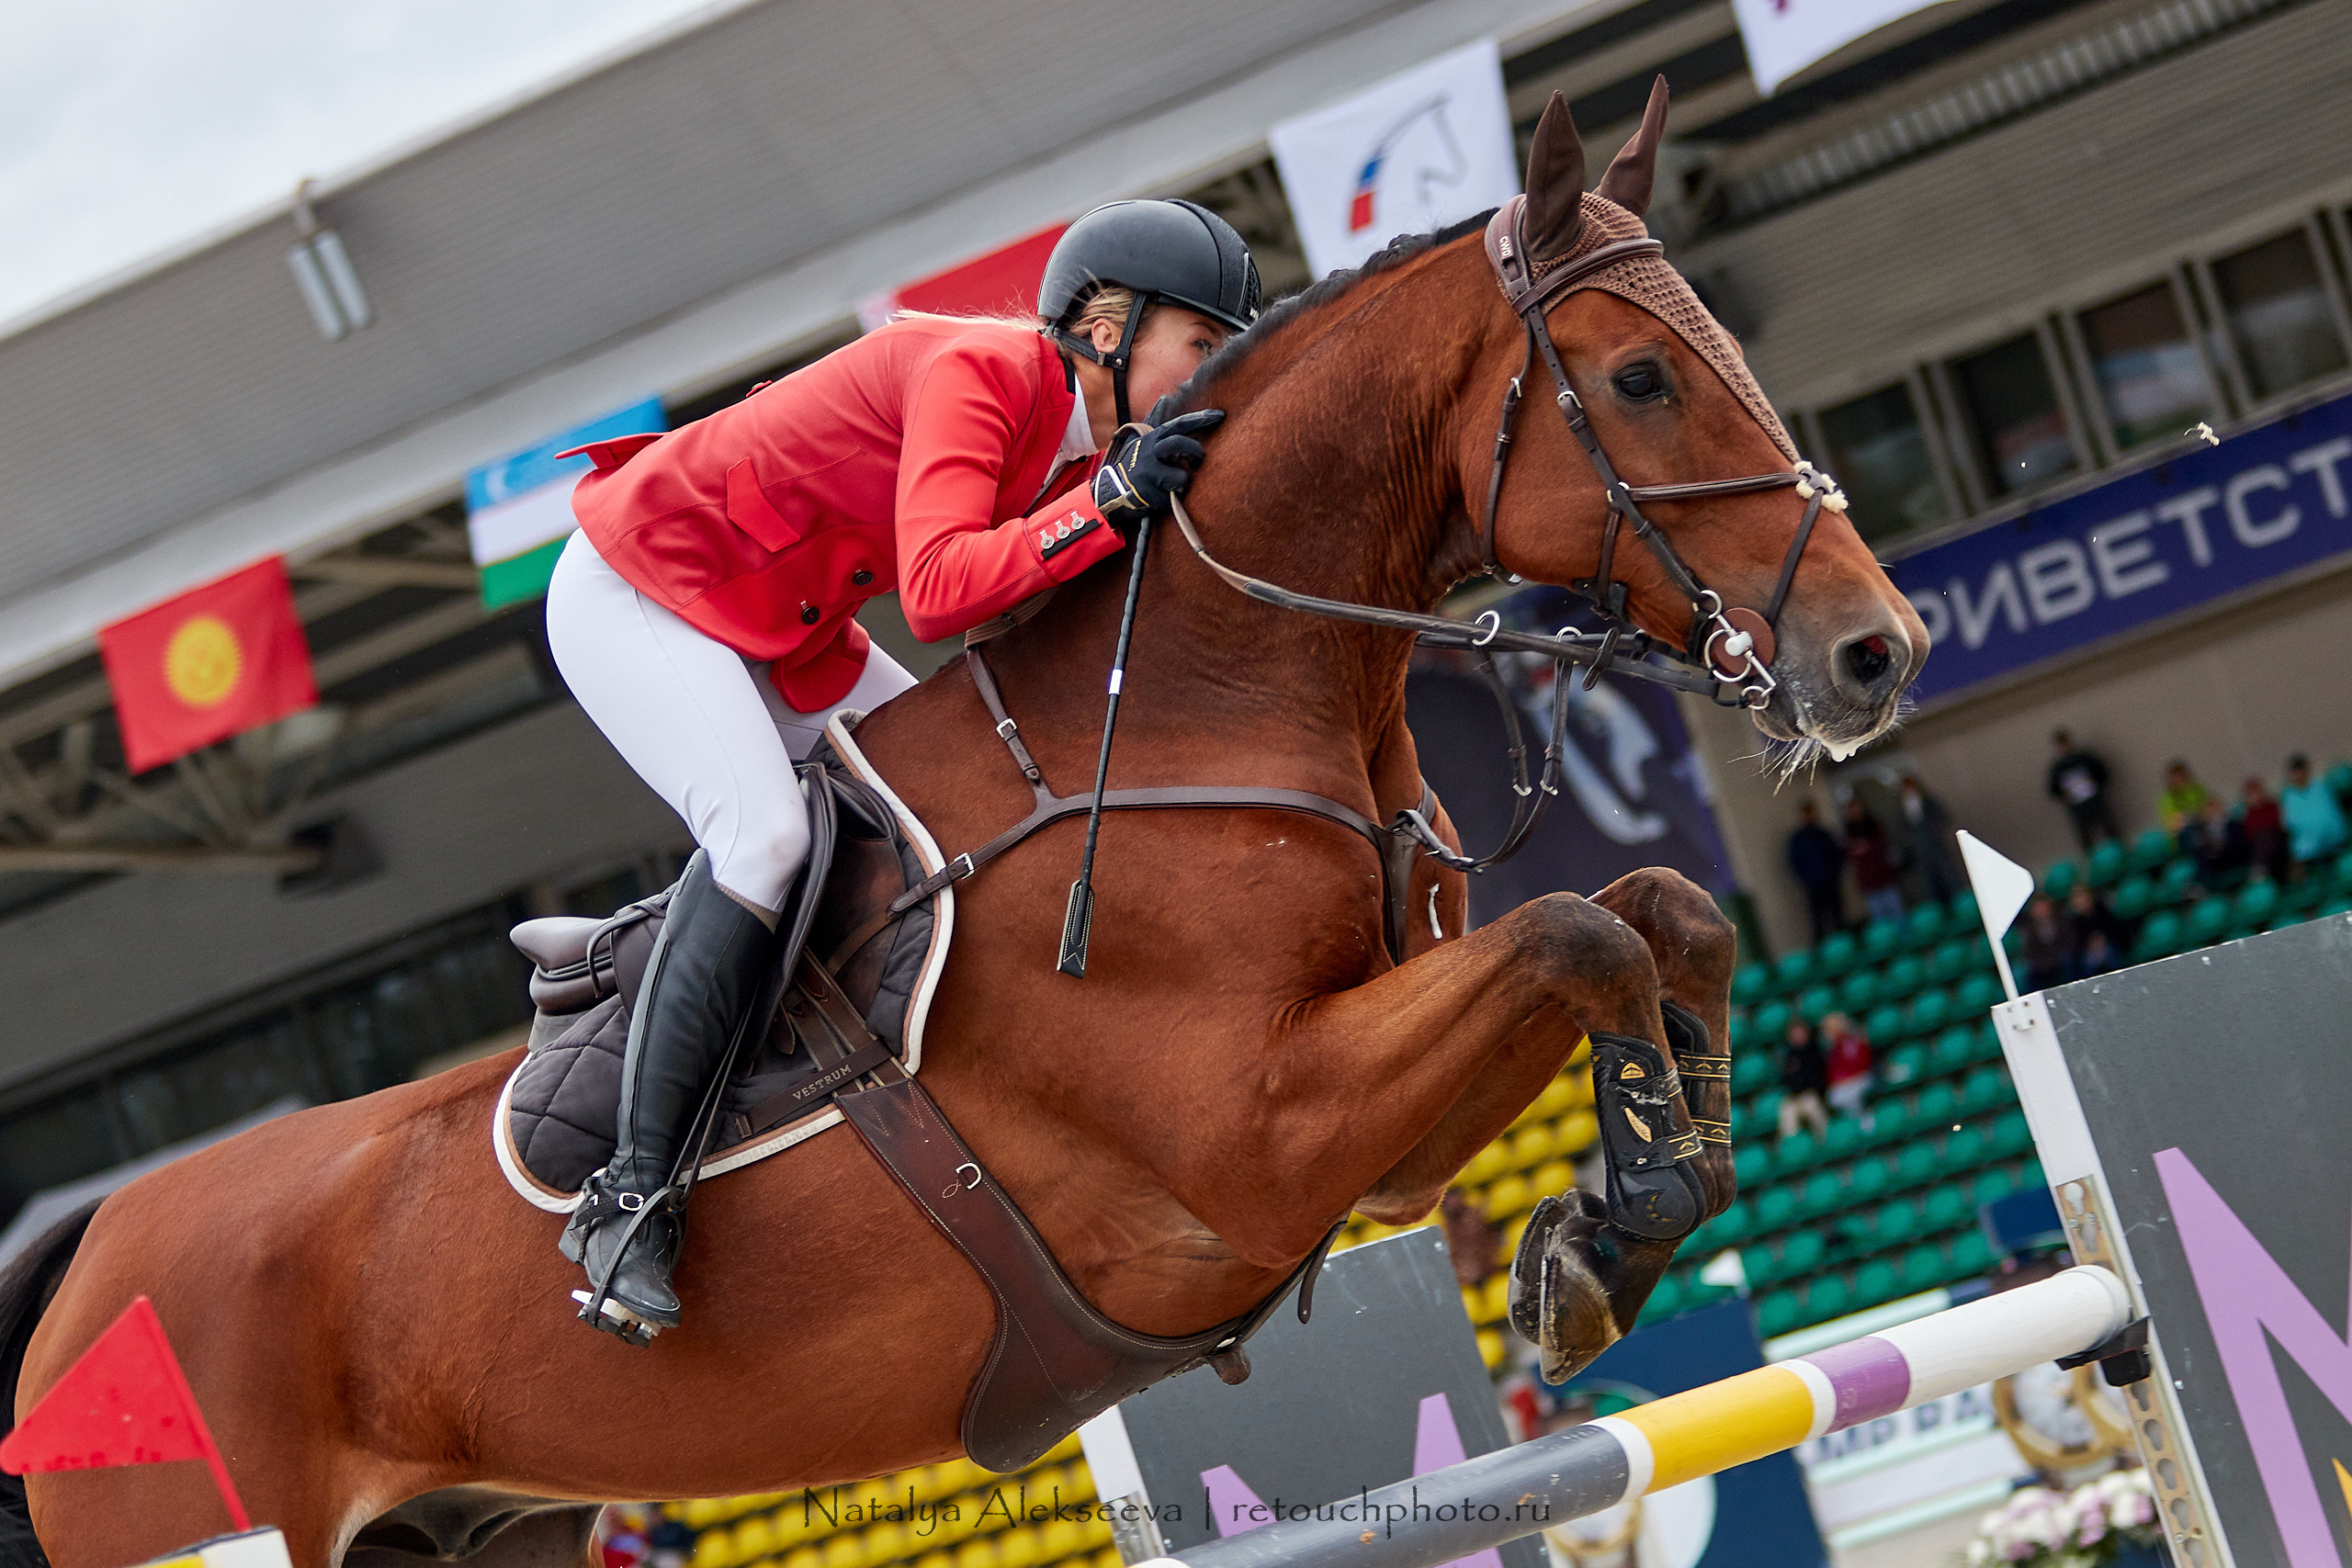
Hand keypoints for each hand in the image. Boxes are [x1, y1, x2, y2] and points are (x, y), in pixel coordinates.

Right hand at [1093, 409, 1224, 534]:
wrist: (1111, 489)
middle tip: (1197, 461)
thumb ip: (1156, 422)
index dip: (1201, 418)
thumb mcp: (1142, 440)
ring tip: (1176, 483)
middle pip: (1180, 443)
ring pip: (1182, 476)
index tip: (1220, 415)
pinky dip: (1174, 498)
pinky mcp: (1151, 494)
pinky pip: (1175, 497)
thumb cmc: (1134, 464)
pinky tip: (1164, 495)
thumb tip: (1165, 398)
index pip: (1180, 424)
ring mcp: (1149, 474)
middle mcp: (1150, 452)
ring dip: (1183, 481)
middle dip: (1195, 451)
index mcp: (1153, 438)